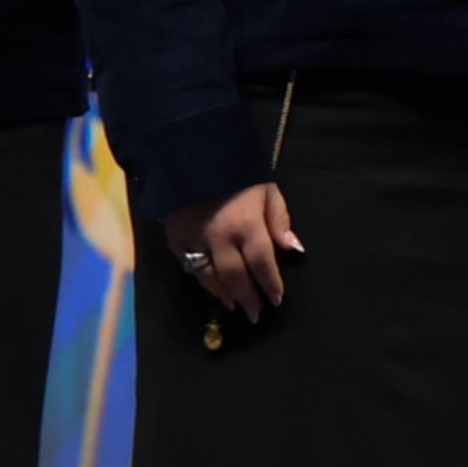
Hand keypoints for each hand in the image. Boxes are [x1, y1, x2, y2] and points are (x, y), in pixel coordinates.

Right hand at [165, 181, 303, 325]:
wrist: (190, 152)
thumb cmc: (236, 170)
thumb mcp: (265, 188)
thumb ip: (279, 219)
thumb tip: (293, 249)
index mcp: (246, 224)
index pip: (262, 263)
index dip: (271, 284)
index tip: (277, 300)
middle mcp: (220, 238)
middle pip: (236, 277)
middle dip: (248, 298)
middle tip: (256, 314)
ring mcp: (194, 240)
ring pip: (210, 277)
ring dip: (224, 294)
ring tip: (235, 305)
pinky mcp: (174, 238)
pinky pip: (189, 266)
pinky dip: (202, 279)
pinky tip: (211, 286)